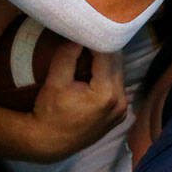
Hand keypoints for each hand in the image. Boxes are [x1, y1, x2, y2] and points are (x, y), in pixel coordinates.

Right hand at [24, 43, 129, 159]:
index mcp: (106, 93)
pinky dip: (107, 75)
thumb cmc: (50, 112)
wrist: (50, 142)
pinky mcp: (119, 114)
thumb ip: (68, 55)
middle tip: (87, 36)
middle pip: (116, 62)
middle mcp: (120, 101)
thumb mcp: (55, 81)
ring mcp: (122, 110)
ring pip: (118, 73)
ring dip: (106, 60)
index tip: (85, 28)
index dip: (95, 39)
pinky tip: (93, 70)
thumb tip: (78, 34)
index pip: (106, 54)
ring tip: (88, 51)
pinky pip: (117, 86)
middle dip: (102, 48)